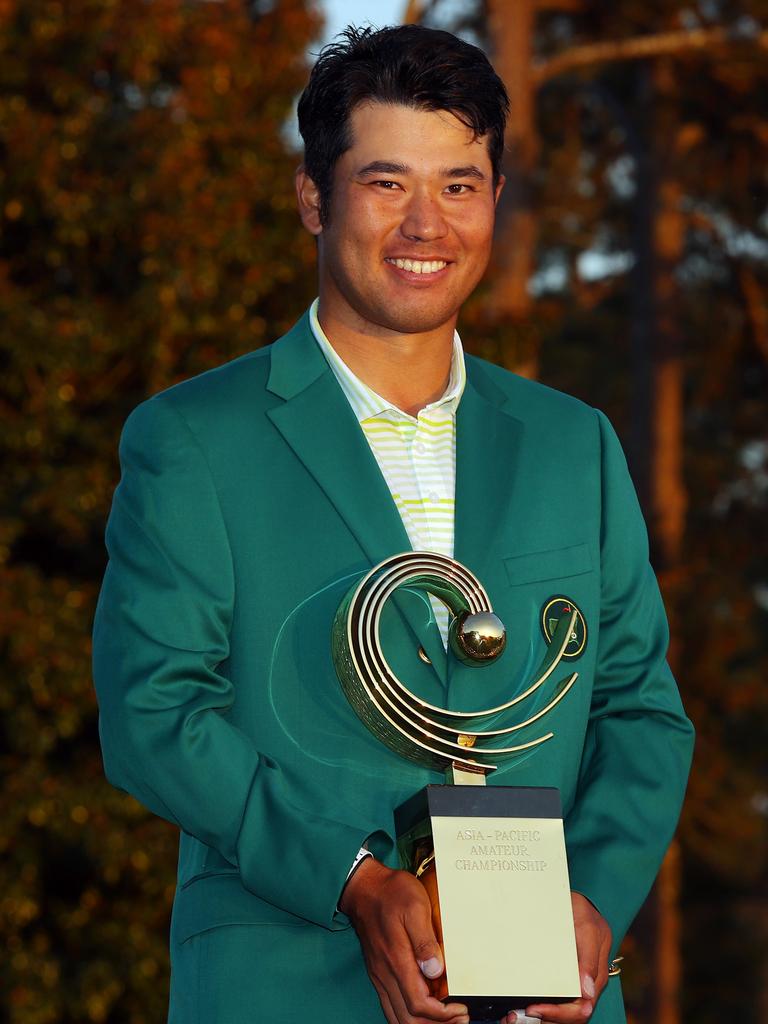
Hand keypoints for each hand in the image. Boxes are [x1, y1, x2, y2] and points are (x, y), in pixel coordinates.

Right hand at [340, 857, 469, 1023]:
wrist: (364, 888)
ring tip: (446, 1018)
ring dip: (423, 1023)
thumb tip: (436, 970)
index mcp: (396, 960)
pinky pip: (391, 1006)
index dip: (442, 1015)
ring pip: (398, 1017)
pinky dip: (409, 1015)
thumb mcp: (415, 906)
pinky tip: (425, 1009)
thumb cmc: (392, 894)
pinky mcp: (378, 973)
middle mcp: (385, 974)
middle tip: (460, 1018)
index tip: (461, 1009)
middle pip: (409, 1019)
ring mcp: (380, 975)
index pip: (418, 1005)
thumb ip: (425, 940)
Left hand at [499, 892, 611, 1023]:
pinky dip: (542, 1008)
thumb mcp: (587, 928)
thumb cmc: (583, 912)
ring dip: (543, 1018)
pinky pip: (557, 999)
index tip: (535, 1008)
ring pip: (564, 1012)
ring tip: (517, 1015)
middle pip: (572, 1016)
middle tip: (520, 1015)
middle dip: (548, 1019)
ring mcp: (577, 981)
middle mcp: (587, 984)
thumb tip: (586, 991)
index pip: (581, 1009)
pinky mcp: (566, 976)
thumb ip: (588, 959)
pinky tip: (524, 1006)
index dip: (559, 1013)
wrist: (576, 901)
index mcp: (595, 976)